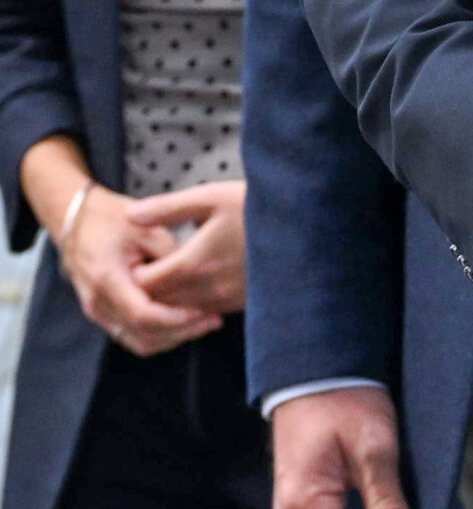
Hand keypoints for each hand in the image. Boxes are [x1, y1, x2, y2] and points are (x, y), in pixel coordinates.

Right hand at [56, 180, 223, 356]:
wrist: (76, 220)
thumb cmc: (111, 218)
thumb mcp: (146, 227)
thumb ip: (170, 255)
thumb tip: (199, 279)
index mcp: (107, 279)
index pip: (143, 315)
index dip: (176, 319)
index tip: (204, 313)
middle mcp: (98, 303)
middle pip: (143, 335)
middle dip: (182, 332)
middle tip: (213, 320)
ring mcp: (98, 312)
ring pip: (139, 342)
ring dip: (173, 338)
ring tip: (204, 323)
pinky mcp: (104, 315)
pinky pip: (133, 336)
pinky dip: (159, 336)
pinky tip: (184, 323)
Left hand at [132, 180, 247, 317]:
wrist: (306, 224)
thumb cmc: (257, 205)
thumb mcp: (209, 197)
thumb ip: (167, 208)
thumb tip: (131, 215)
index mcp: (193, 264)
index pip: (144, 285)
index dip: (134, 272)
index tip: (137, 255)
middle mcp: (207, 290)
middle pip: (160, 303)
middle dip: (149, 289)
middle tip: (149, 265)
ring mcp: (227, 301)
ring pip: (182, 312)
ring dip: (171, 298)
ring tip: (172, 272)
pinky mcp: (243, 304)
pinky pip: (207, 312)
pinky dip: (195, 303)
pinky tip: (202, 279)